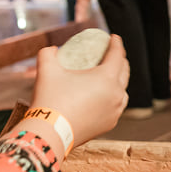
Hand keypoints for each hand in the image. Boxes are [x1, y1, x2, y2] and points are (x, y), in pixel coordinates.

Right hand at [29, 34, 128, 149]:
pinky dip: (113, 97)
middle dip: (120, 60)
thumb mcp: (46, 70)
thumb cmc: (50, 99)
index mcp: (108, 78)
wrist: (50, 134)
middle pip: (124, 72)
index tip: (113, 37)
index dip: (116, 44)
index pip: (118, 55)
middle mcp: (117, 94)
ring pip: (122, 90)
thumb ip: (48, 53)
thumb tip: (52, 49)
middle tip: (111, 53)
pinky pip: (116, 106)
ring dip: (118, 80)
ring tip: (111, 75)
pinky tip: (106, 96)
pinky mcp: (110, 124)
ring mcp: (116, 111)